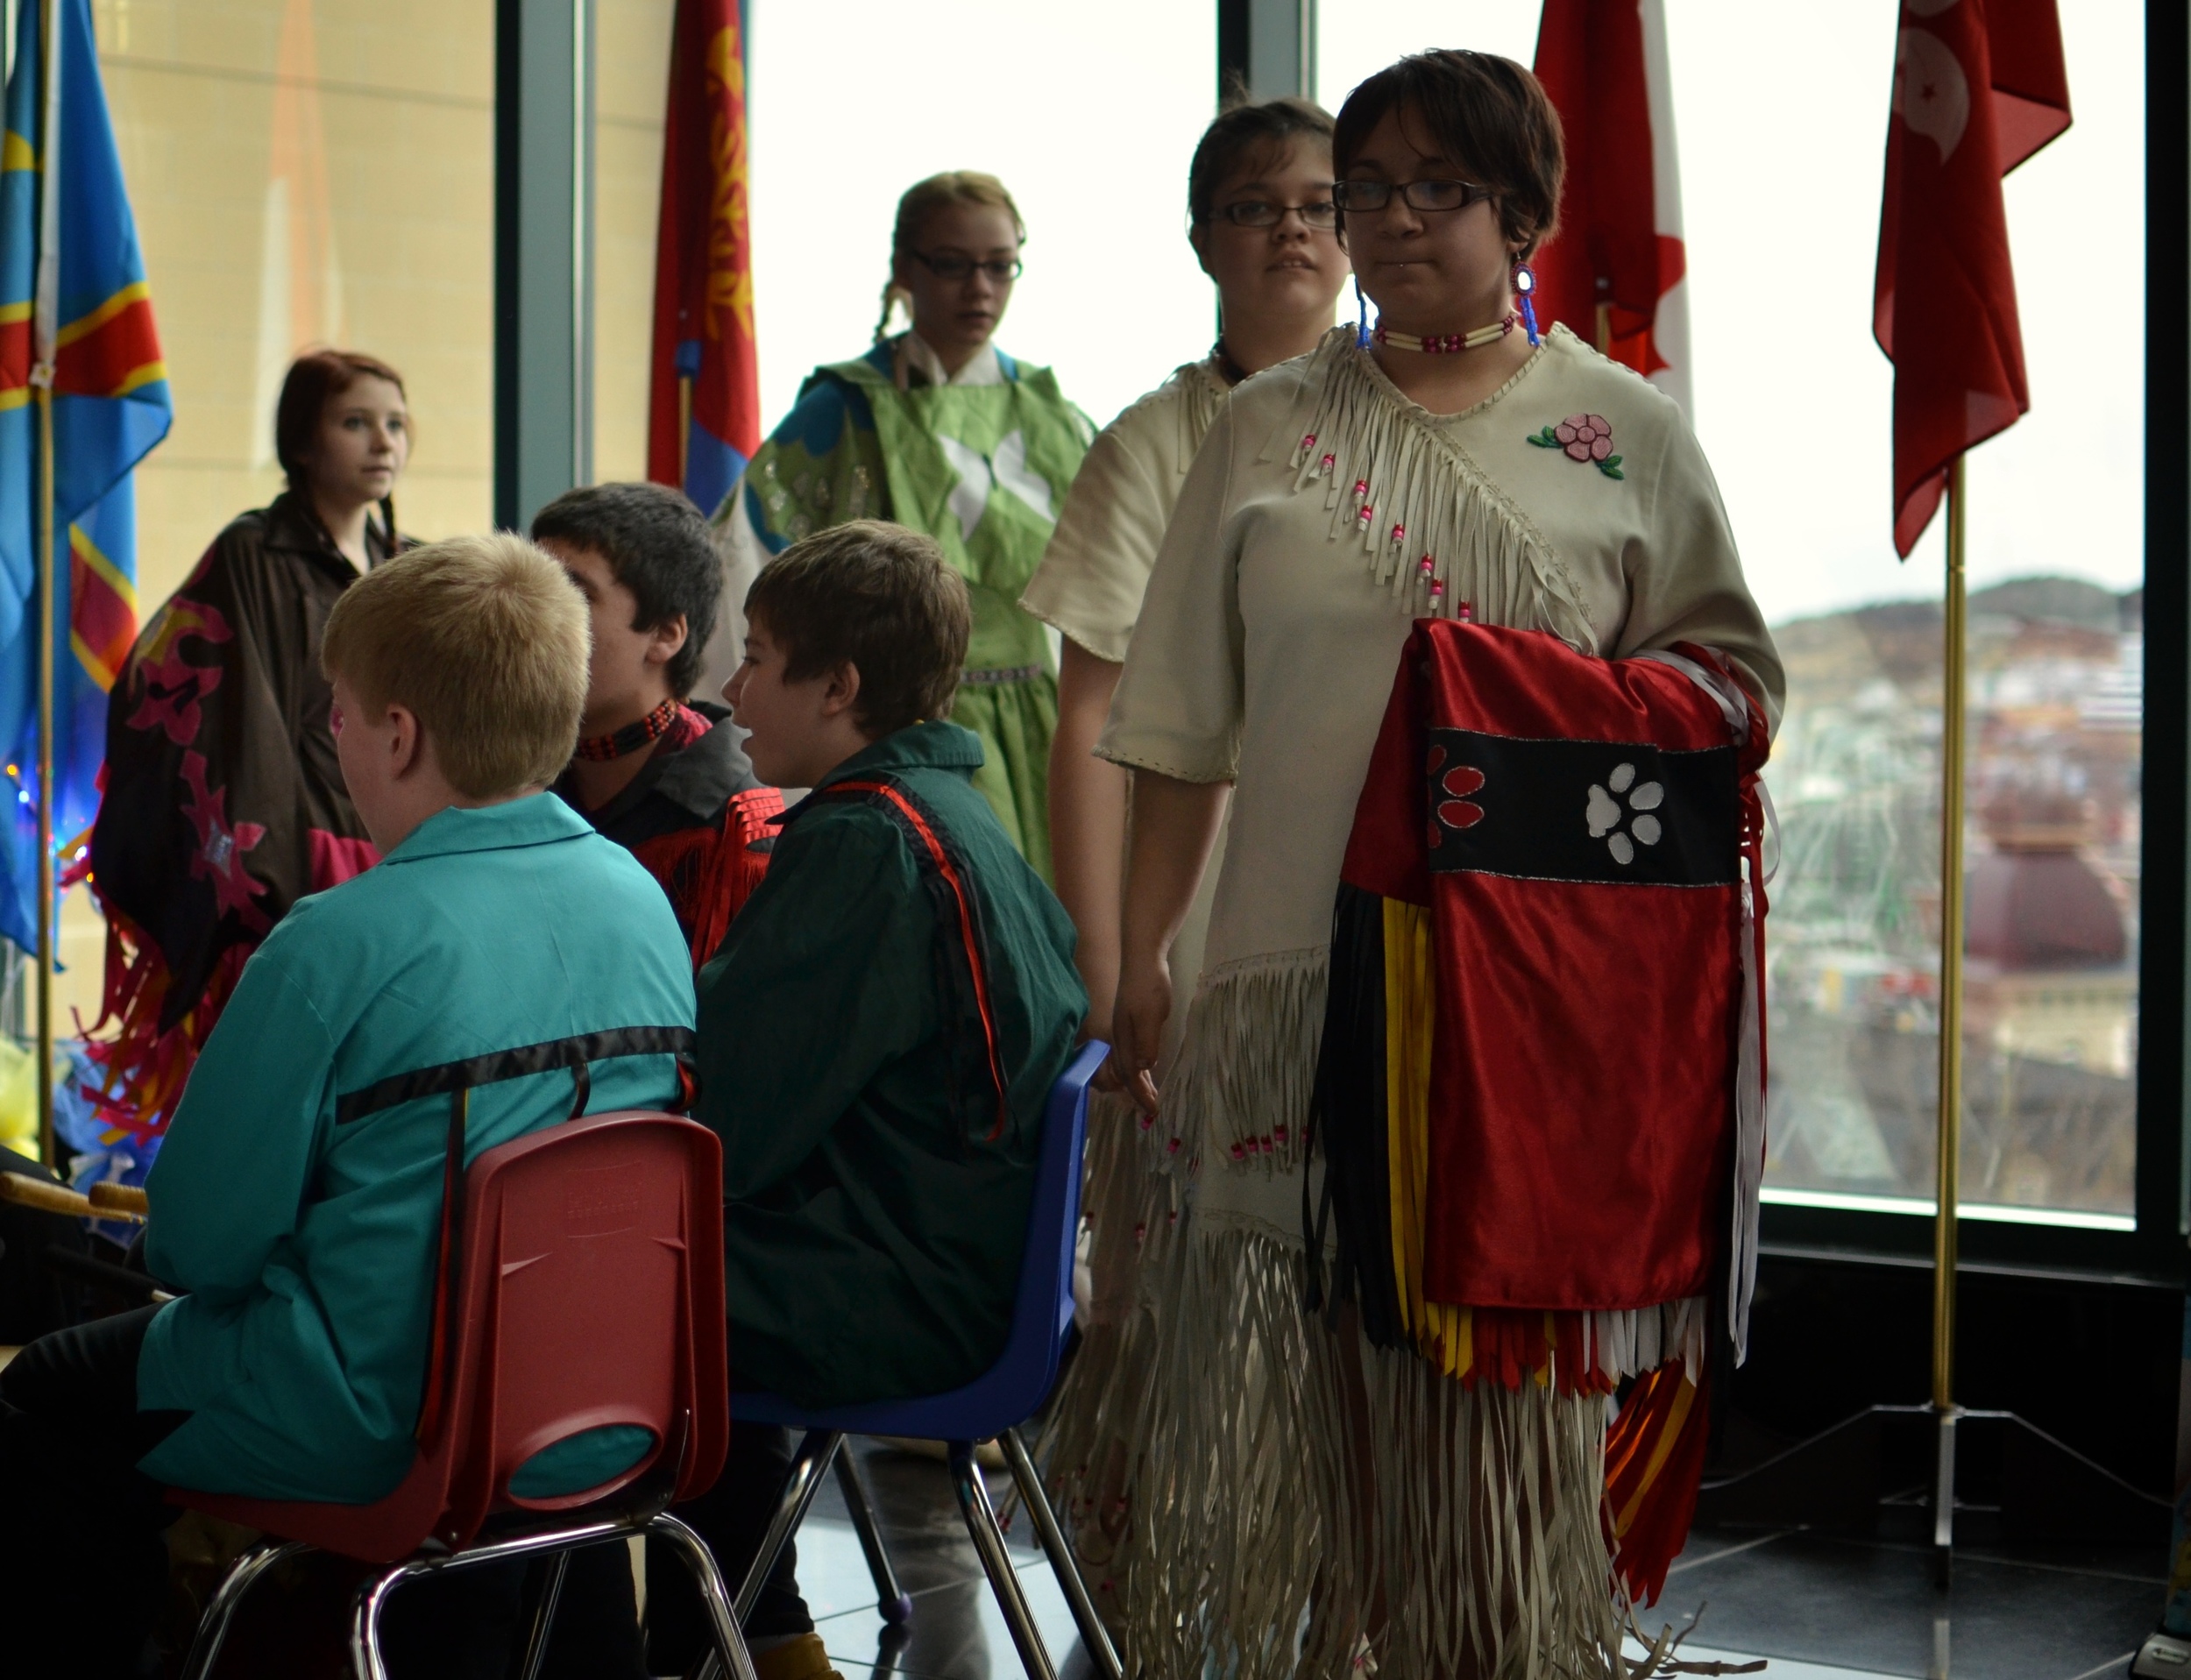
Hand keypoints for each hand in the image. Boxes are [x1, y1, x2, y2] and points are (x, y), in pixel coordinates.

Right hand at [1106, 956, 1172, 1116]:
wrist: (1142, 959)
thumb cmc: (1148, 986)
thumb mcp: (1150, 1015)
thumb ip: (1146, 1041)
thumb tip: (1143, 1066)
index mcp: (1123, 1039)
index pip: (1130, 1075)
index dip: (1140, 1094)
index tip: (1152, 1111)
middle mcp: (1120, 1038)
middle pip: (1125, 1074)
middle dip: (1137, 1093)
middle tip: (1152, 1109)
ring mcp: (1124, 1031)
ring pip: (1128, 1064)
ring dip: (1138, 1082)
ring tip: (1151, 1095)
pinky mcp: (1131, 1023)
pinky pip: (1133, 1053)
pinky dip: (1140, 1066)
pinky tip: (1148, 1068)